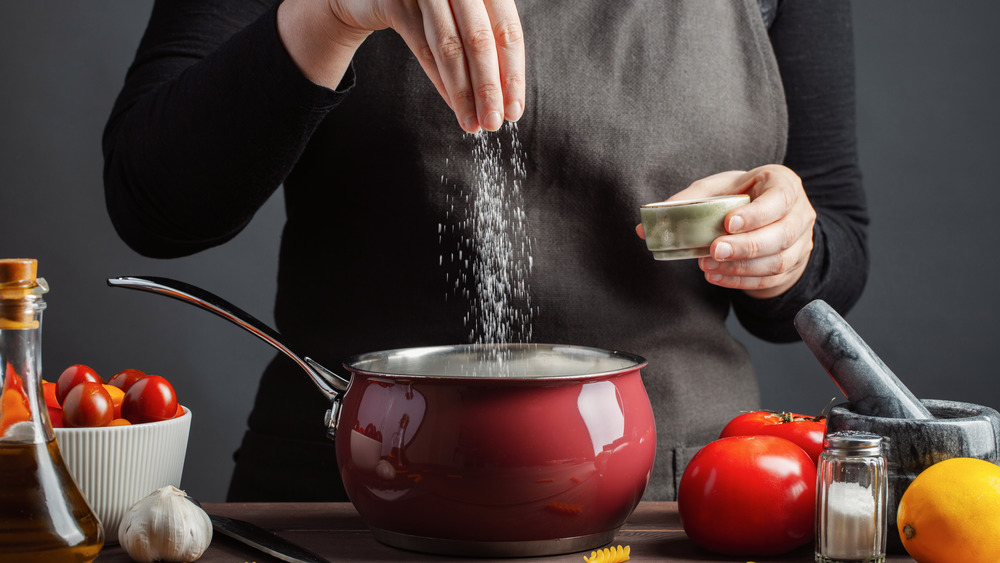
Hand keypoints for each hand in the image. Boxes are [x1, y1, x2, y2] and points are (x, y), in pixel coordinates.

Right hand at [278, 0, 524, 132]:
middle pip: (480, 40)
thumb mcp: (464, 15)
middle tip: (493, 123)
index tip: (513, 110)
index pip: (507, 30)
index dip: (512, 74)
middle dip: (489, 88)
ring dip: (463, 92)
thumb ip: (486, 43)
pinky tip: (454, 105)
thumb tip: (507, 97)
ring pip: (449, 46)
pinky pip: (422, 46)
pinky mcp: (395, 0)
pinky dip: (440, 80)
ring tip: (472, 123)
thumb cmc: (429, 7)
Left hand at [638, 165, 815, 298]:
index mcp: (784, 184)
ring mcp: (802, 242)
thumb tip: (643, 227)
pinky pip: (771, 279)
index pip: (779, 198)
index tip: (728, 223)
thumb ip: (685, 203)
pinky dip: (742, 281)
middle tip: (714, 250)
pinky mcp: (794, 266)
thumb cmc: (739, 198)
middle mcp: (800, 212)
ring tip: (708, 266)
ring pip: (778, 261)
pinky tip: (717, 277)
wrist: (765, 219)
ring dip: (741, 268)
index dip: (756, 213)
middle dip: (746, 246)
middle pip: (782, 235)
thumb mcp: (716, 190)